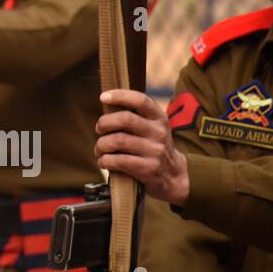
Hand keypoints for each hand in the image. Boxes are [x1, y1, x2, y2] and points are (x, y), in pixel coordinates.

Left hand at [95, 89, 189, 206]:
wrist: (173, 176)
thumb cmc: (152, 146)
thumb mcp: (152, 127)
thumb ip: (134, 116)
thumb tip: (104, 103)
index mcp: (159, 118)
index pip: (141, 100)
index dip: (120, 96)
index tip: (103, 97)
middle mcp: (159, 132)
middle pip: (125, 119)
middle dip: (104, 123)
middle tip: (99, 129)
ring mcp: (155, 151)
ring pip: (118, 141)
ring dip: (101, 145)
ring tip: (99, 149)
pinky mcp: (149, 168)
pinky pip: (119, 160)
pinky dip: (105, 160)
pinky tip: (104, 161)